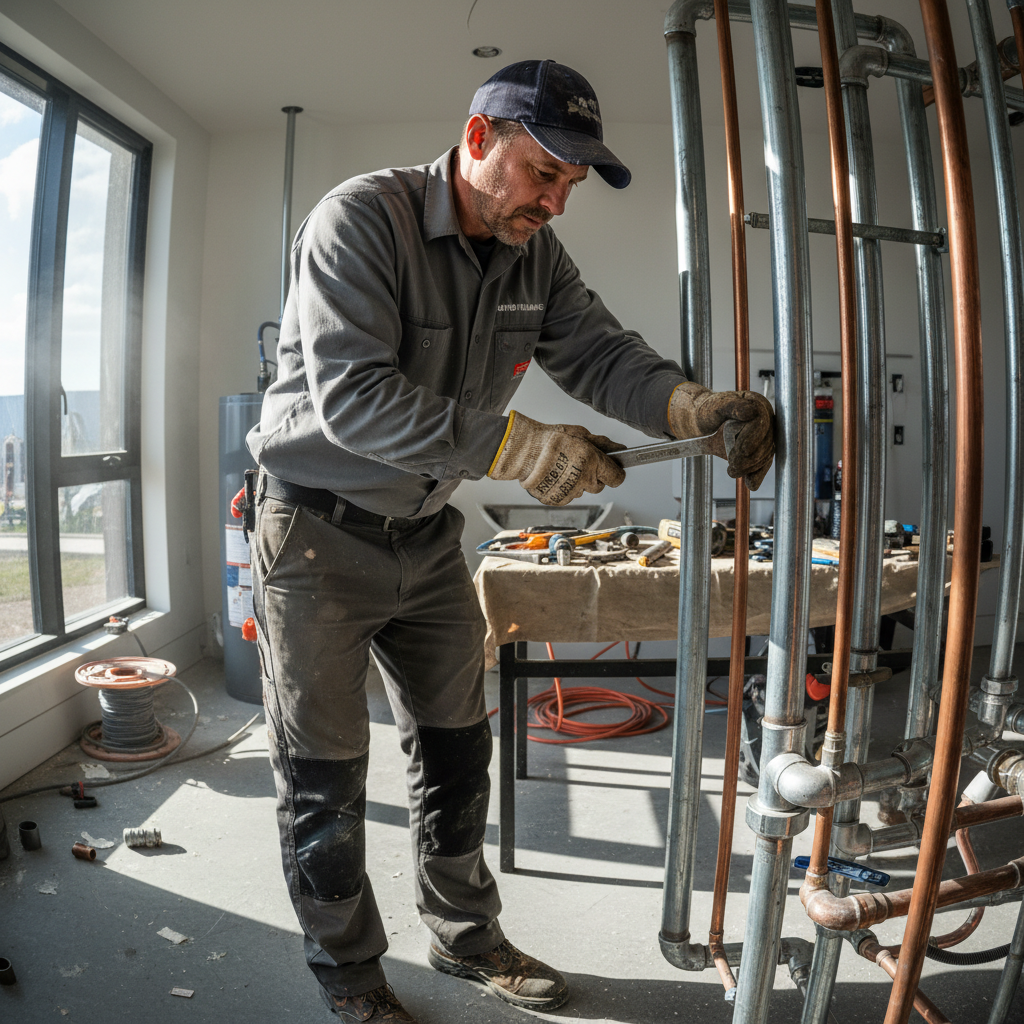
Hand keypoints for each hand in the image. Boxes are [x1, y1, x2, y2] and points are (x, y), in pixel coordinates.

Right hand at [488, 412, 626, 505]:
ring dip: (576, 482)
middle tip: (578, 463)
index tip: (609, 468)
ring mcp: (570, 492)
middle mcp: (584, 481)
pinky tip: (554, 475)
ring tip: (561, 467)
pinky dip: (562, 488)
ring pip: (581, 491)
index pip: (617, 478)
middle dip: (593, 476)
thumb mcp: (581, 434)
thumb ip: (603, 444)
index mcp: (593, 463)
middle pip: (598, 486)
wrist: (524, 451)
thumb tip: (619, 449)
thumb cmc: (551, 440)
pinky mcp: (557, 500)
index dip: (614, 472)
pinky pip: (566, 496)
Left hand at [668, 382, 774, 489]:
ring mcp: (764, 434)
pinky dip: (757, 474)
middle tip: (733, 467)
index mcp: (756, 404)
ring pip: (765, 455)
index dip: (752, 439)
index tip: (742, 451)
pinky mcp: (759, 448)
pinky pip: (762, 463)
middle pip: (765, 443)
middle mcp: (765, 418)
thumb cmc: (708, 411)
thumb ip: (732, 406)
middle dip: (749, 458)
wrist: (703, 423)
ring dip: (750, 467)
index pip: (761, 424)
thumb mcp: (715, 406)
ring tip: (732, 471)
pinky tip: (751, 483)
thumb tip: (751, 411)